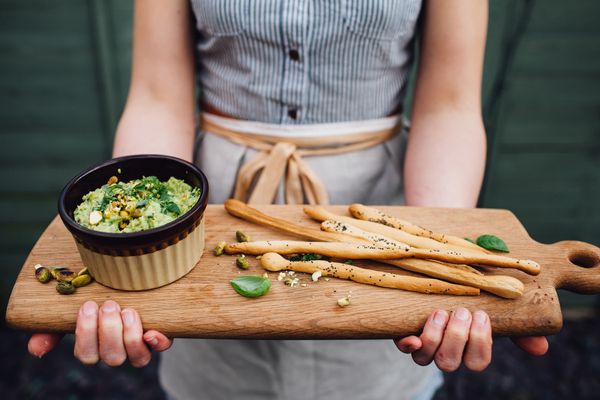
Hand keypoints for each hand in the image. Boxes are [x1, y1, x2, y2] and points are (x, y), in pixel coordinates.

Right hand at [28, 300, 171, 366]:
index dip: (86, 334)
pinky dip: (158, 342)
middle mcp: (118, 351)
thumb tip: (35, 349)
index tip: (88, 306)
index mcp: (96, 346)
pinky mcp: (161, 336)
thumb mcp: (74, 308)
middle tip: (108, 304)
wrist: (132, 280)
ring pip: (136, 358)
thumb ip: (53, 327)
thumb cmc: (98, 297)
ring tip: (128, 310)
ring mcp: (141, 345)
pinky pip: (163, 347)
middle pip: (112, 357)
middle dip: (109, 330)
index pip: (87, 355)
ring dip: (130, 335)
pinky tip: (152, 332)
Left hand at [395, 308, 547, 371]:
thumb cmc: (469, 296)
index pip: (477, 362)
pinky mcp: (404, 334)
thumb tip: (541, 347)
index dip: (480, 344)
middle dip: (458, 337)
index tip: (482, 316)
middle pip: (450, 362)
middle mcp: (444, 351)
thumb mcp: (493, 305)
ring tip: (441, 312)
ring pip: (427, 358)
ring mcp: (423, 345)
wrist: (433, 278)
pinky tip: (411, 337)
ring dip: (435, 336)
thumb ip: (516, 326)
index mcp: (467, 348)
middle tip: (463, 310)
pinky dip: (407, 345)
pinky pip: (403, 348)